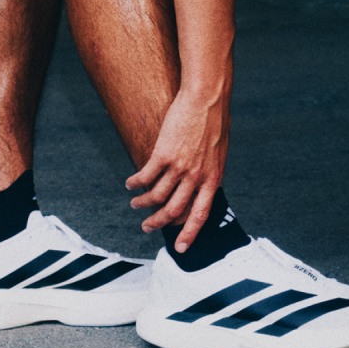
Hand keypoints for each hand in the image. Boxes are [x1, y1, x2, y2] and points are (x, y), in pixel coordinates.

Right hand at [126, 90, 229, 251]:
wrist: (207, 99)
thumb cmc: (215, 123)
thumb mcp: (218, 154)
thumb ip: (208, 171)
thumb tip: (199, 184)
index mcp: (213, 179)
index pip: (200, 215)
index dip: (189, 234)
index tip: (180, 248)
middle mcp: (197, 178)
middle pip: (173, 211)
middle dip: (157, 222)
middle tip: (146, 227)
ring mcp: (180, 167)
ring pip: (156, 196)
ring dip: (142, 202)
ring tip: (134, 203)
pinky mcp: (163, 154)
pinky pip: (145, 176)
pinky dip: (135, 183)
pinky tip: (130, 184)